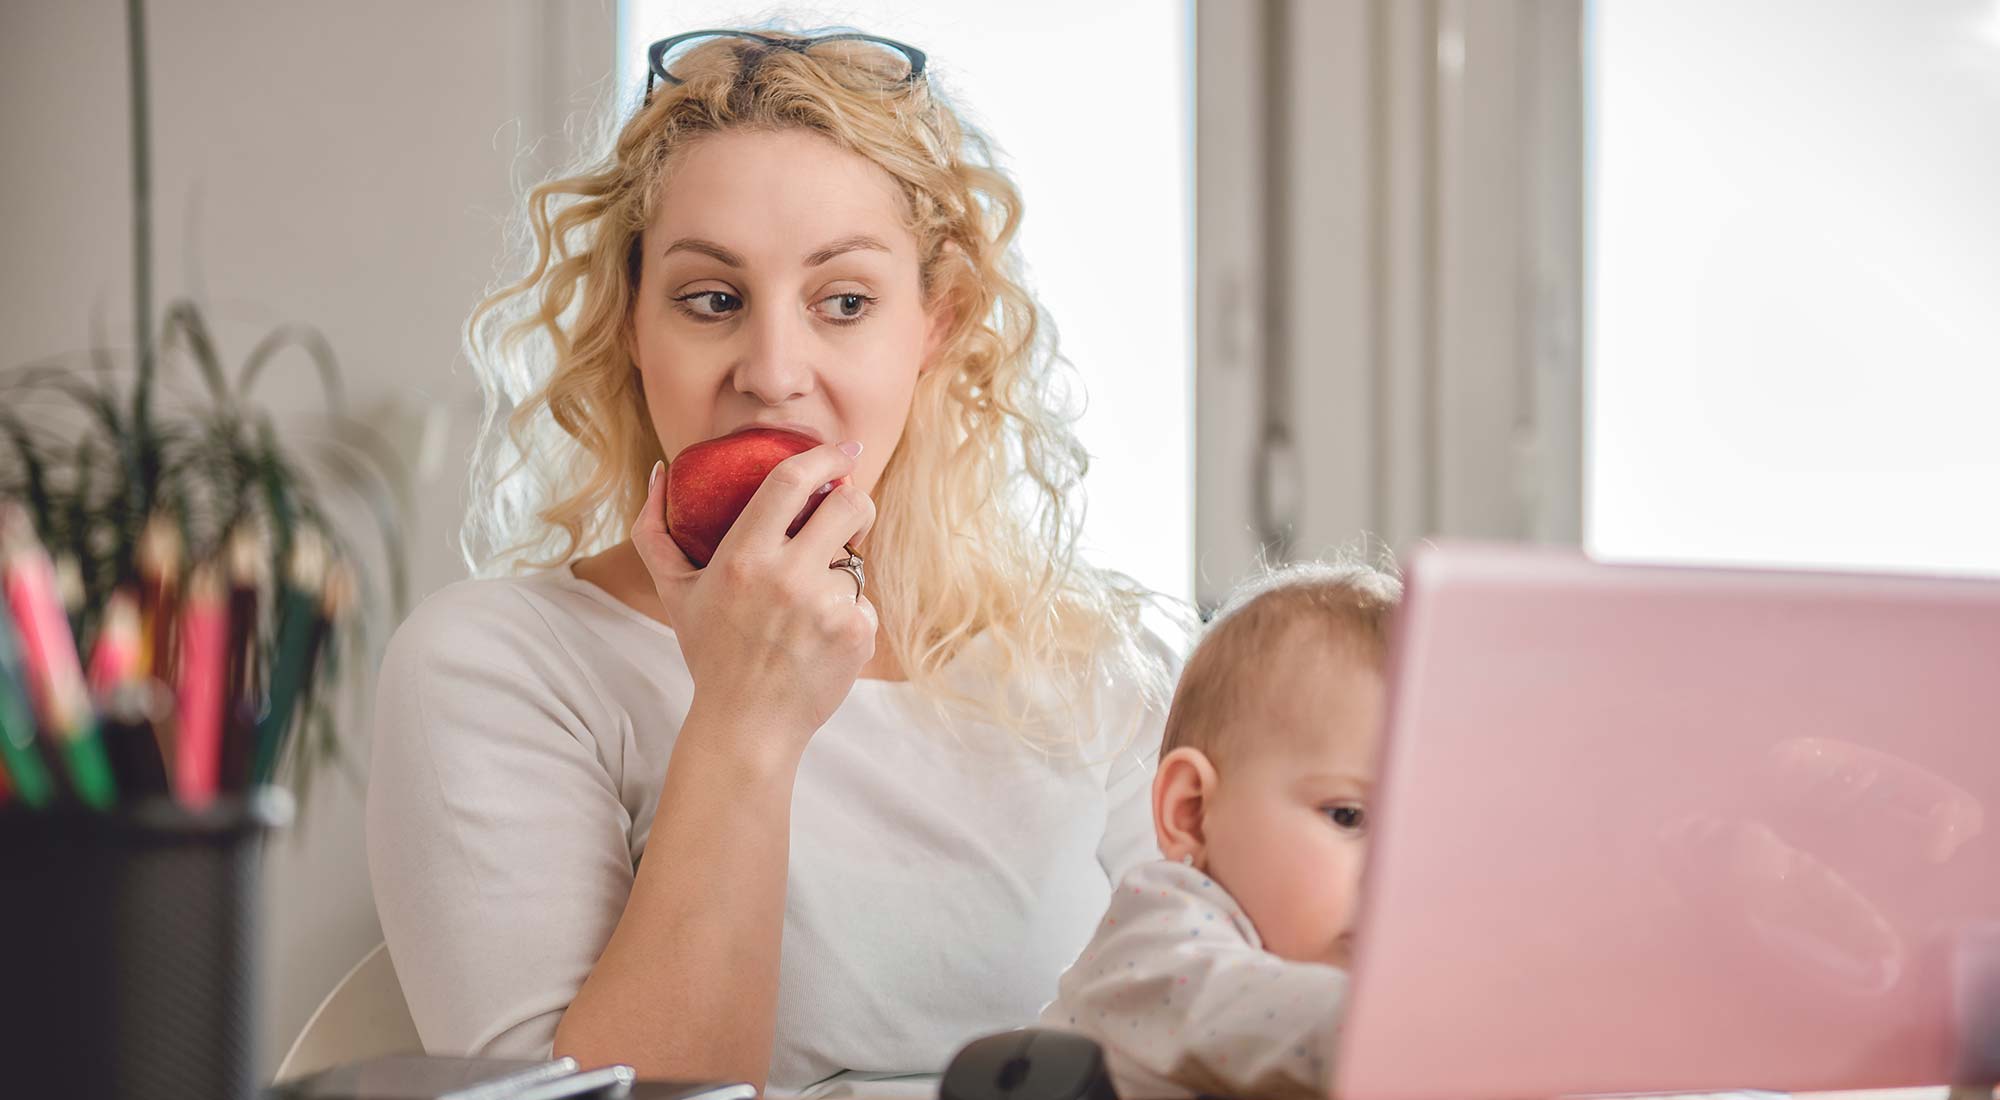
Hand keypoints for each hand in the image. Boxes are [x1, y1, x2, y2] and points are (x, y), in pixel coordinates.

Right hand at [631, 441, 878, 763]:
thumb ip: (654, 530)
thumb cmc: (710, 651)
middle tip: (846, 510)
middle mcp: (788, 577)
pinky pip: (862, 602)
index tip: (843, 449)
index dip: (825, 456)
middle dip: (855, 500)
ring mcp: (827, 606)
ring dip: (839, 571)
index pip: (793, 481)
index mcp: (743, 557)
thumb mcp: (674, 591)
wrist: (746, 724)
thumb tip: (661, 471)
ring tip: (806, 608)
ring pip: (854, 560)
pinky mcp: (856, 632)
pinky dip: (846, 614)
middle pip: (850, 505)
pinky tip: (817, 641)